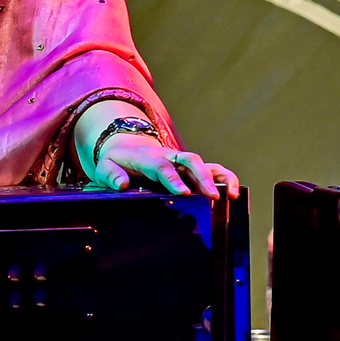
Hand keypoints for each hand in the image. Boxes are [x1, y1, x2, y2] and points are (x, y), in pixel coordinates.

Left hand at [93, 135, 240, 196]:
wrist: (125, 144)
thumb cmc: (116, 159)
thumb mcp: (105, 166)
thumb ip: (111, 175)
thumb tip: (122, 184)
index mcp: (148, 158)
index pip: (163, 167)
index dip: (174, 180)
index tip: (184, 193)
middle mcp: (169, 156)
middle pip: (190, 162)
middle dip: (203, 178)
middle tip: (213, 196)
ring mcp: (181, 161)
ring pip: (205, 164)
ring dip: (221, 178)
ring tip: (233, 194)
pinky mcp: (190, 167)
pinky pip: (210, 169)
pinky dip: (224, 179)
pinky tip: (234, 193)